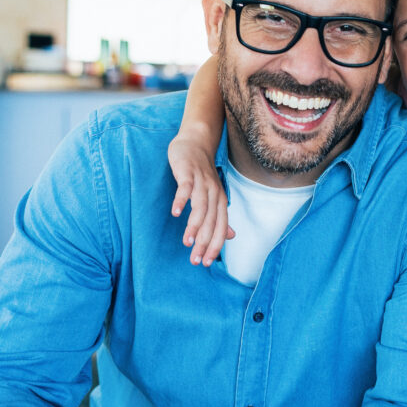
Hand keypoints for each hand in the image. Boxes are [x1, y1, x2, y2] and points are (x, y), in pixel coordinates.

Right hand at [167, 137, 233, 266]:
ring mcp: (201, 182)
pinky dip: (181, 200)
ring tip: (186, 242)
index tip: (205, 263)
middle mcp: (214, 193)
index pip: (220, 228)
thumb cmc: (202, 174)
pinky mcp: (188, 172)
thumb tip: (231, 236)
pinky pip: (186, 188)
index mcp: (220, 201)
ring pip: (200, 208)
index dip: (214, 246)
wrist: (195, 143)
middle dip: (204, 242)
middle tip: (195, 261)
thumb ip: (219, 216)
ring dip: (194, 226)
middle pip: (211, 222)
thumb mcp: (213, 196)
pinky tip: (175, 213)